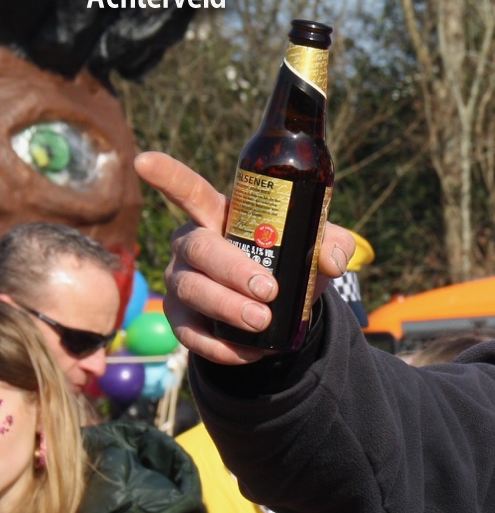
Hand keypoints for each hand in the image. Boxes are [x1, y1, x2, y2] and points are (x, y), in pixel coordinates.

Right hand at [136, 152, 353, 365]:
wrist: (282, 309)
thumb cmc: (291, 261)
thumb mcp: (318, 247)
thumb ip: (332, 244)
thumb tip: (329, 260)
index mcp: (220, 216)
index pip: (191, 192)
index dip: (168, 176)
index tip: (144, 161)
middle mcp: (191, 244)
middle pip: (199, 249)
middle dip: (232, 270)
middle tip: (269, 291)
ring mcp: (181, 281)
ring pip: (192, 290)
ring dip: (228, 307)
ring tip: (263, 321)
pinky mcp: (182, 318)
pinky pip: (190, 334)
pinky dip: (221, 346)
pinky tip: (251, 351)